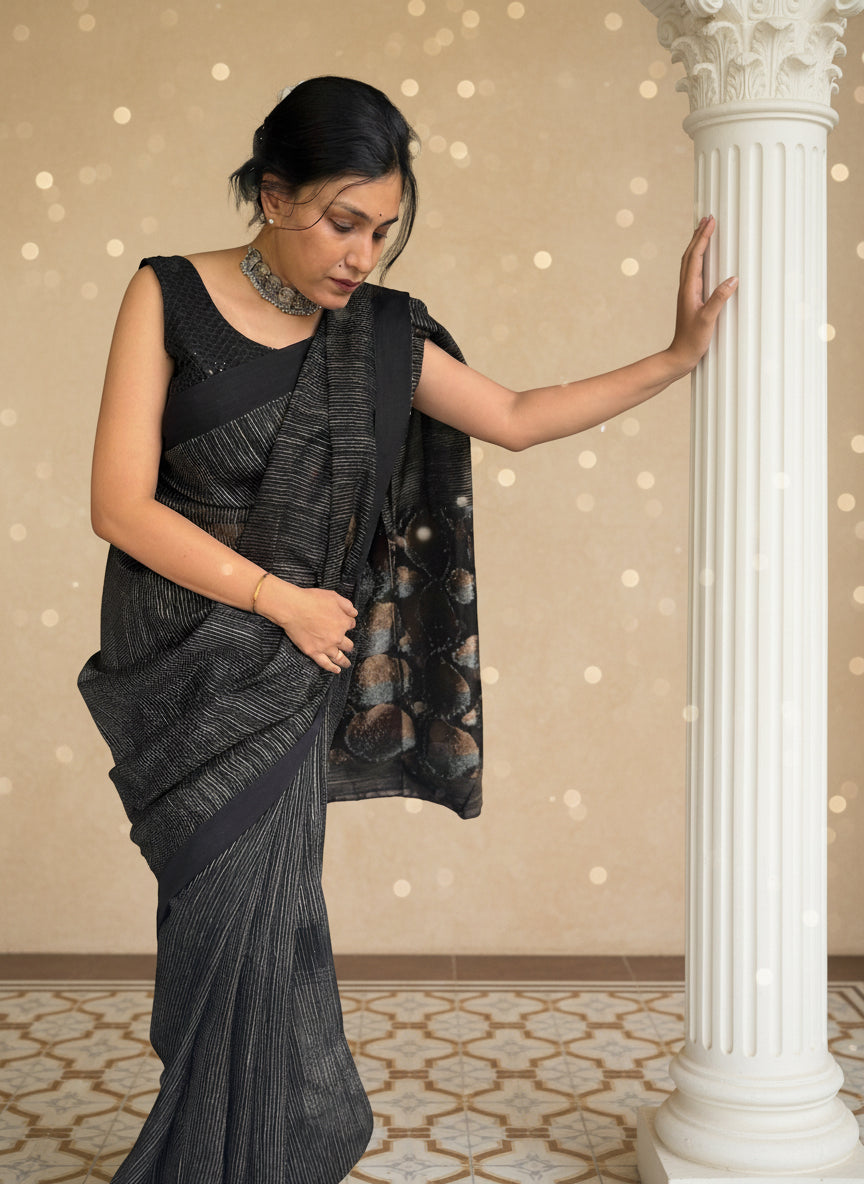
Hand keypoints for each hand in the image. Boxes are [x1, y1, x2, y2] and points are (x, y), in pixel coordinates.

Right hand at [256, 578, 357, 673]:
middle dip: (348, 644)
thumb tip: (354, 613)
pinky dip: (332, 668)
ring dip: (345, 661)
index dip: (347, 623)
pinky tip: (337, 670)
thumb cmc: (311, 600)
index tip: (343, 623)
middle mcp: (337, 637)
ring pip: (340, 657)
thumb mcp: (333, 596)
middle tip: (347, 646)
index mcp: (343, 623)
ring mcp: (325, 646)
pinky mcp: (313, 652)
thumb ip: (347, 605)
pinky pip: (325, 664)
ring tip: (347, 664)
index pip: (351, 625)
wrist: (293, 608)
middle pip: (348, 644)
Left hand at [668, 216, 737, 375]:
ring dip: (697, 244)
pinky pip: (695, 272)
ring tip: (705, 230)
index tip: (710, 221)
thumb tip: (733, 279)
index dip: (702, 237)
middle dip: (699, 235)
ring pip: (690, 262)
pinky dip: (699, 259)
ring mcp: (688, 293)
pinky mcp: (692, 299)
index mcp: (689, 289)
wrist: (680, 356)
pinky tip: (705, 259)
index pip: (695, 256)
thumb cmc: (692, 341)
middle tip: (707, 218)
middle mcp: (686, 288)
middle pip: (690, 254)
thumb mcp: (707, 320)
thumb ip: (719, 299)